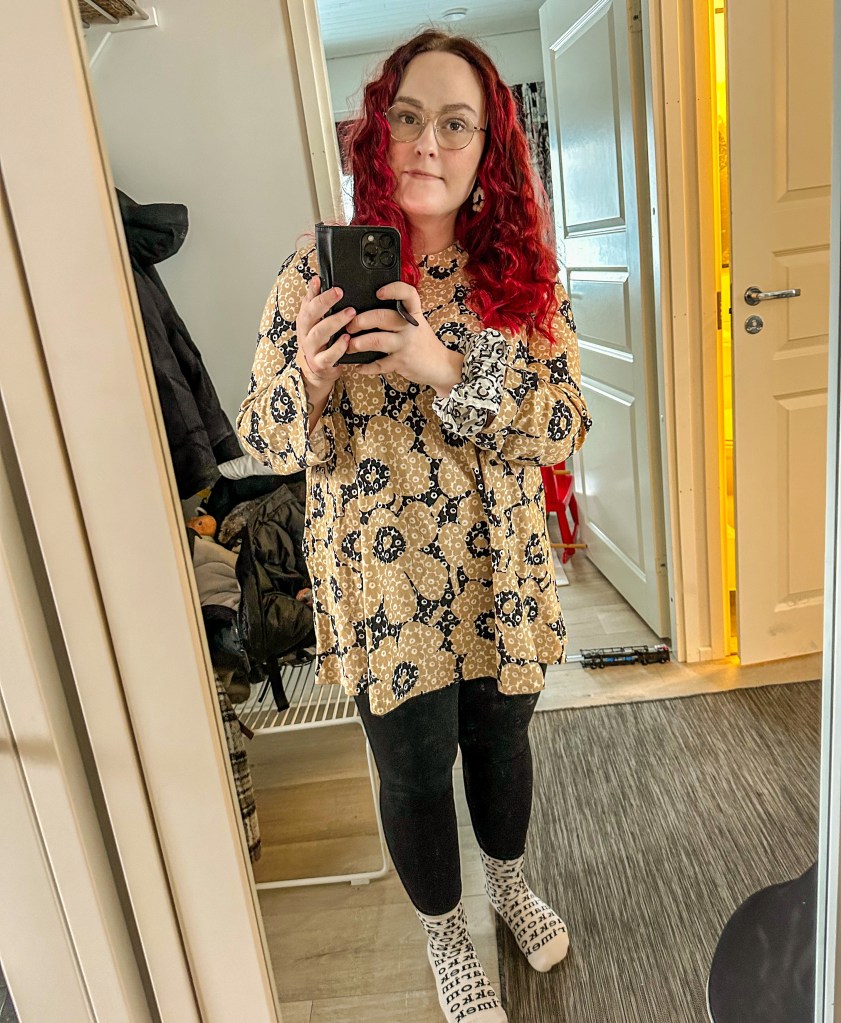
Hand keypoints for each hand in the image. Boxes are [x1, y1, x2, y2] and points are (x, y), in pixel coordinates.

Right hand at [295, 276, 356, 395]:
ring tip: (350, 313)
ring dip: (335, 322)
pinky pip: (329, 355)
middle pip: (311, 316)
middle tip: (340, 292)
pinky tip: (347, 338)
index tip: (326, 282)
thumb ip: (314, 300)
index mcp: (304, 320)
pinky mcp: (321, 364)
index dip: (317, 292)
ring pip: (320, 334)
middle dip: (325, 302)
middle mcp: (306, 333)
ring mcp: (312, 349)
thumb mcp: (313, 320)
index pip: (308, 303)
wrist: (317, 369)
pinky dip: (338, 347)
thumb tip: (316, 279)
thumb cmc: (318, 341)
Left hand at [345, 282, 463, 395]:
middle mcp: (410, 327)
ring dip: (358, 343)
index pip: (408, 294)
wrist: (441, 366)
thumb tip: (368, 311)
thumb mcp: (416, 324)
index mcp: (414, 314)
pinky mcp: (401, 362)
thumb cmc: (423, 343)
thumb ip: (399, 316)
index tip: (378, 293)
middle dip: (360, 321)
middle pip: (381, 317)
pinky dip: (366, 367)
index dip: (393, 290)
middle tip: (349, 326)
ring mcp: (405, 345)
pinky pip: (379, 364)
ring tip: (349, 345)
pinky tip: (359, 366)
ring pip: (376, 340)